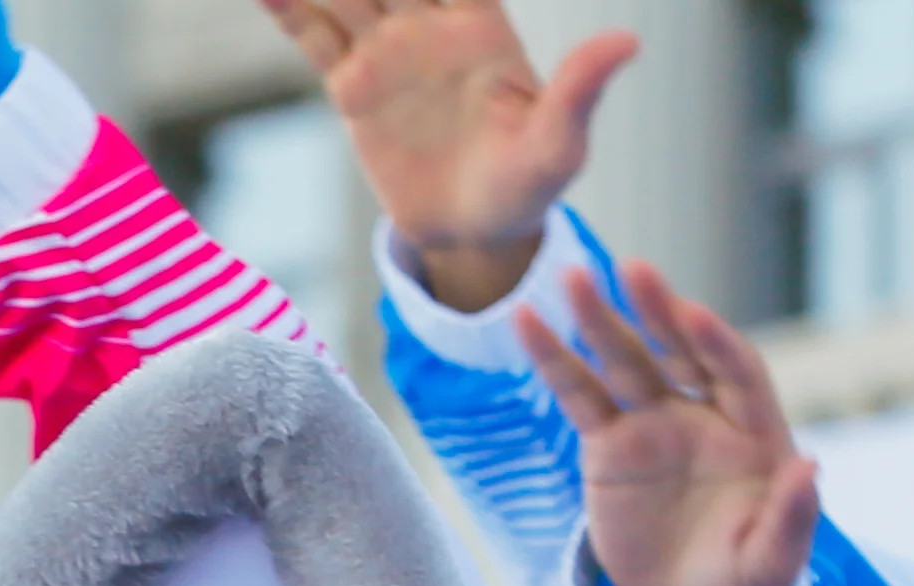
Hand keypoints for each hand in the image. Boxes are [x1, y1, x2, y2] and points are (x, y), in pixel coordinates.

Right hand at [275, 0, 636, 313]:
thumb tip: (627, 42)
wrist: (475, 235)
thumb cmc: (530, 185)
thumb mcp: (561, 144)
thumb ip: (580, 90)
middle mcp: (429, 24)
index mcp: (481, 23)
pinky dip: (286, 5)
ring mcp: (388, 50)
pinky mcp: (352, 87)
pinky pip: (313, 34)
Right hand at [515, 263, 820, 585]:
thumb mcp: (771, 568)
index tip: (694, 317)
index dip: (717, 345)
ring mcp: (655, 427)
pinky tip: (527, 321)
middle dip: (658, 312)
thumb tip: (809, 465)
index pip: (738, 374)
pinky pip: (580, 396)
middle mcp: (705, 417)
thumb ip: (792, 520)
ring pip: (626, 363)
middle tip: (633, 270)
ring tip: (570, 277)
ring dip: (600, 320)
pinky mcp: (609, 447)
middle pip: (681, 352)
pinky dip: (554, 360)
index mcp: (756, 435)